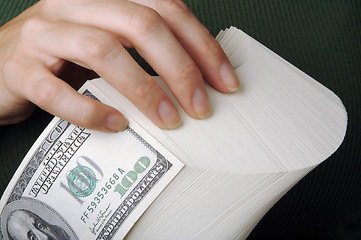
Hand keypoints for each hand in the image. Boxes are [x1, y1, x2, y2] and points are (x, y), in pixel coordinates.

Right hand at [0, 0, 238, 131]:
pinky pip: (57, 92)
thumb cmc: (64, 58)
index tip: (225, 83)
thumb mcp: (109, 43)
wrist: (2, 65)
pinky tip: (118, 125)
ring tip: (169, 121)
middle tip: (201, 107)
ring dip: (144, 89)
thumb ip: (143, 51)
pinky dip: (92, 111)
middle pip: (141, 23)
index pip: (166, 9)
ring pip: (102, 49)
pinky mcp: (18, 70)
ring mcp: (43, 34)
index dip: (201, 45)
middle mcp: (74, 5)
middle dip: (180, 68)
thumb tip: (196, 78)